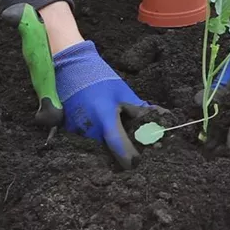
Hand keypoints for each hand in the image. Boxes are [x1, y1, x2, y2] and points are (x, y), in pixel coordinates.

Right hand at [53, 40, 158, 168]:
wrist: (71, 67)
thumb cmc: (100, 78)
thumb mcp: (123, 93)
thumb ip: (140, 110)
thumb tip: (160, 120)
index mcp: (105, 119)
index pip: (120, 148)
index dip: (131, 159)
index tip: (139, 162)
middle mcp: (90, 130)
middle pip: (110, 151)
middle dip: (122, 150)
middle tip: (134, 144)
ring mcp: (77, 131)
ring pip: (99, 146)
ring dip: (109, 144)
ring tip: (119, 133)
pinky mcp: (69, 130)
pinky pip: (88, 140)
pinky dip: (97, 137)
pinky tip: (104, 128)